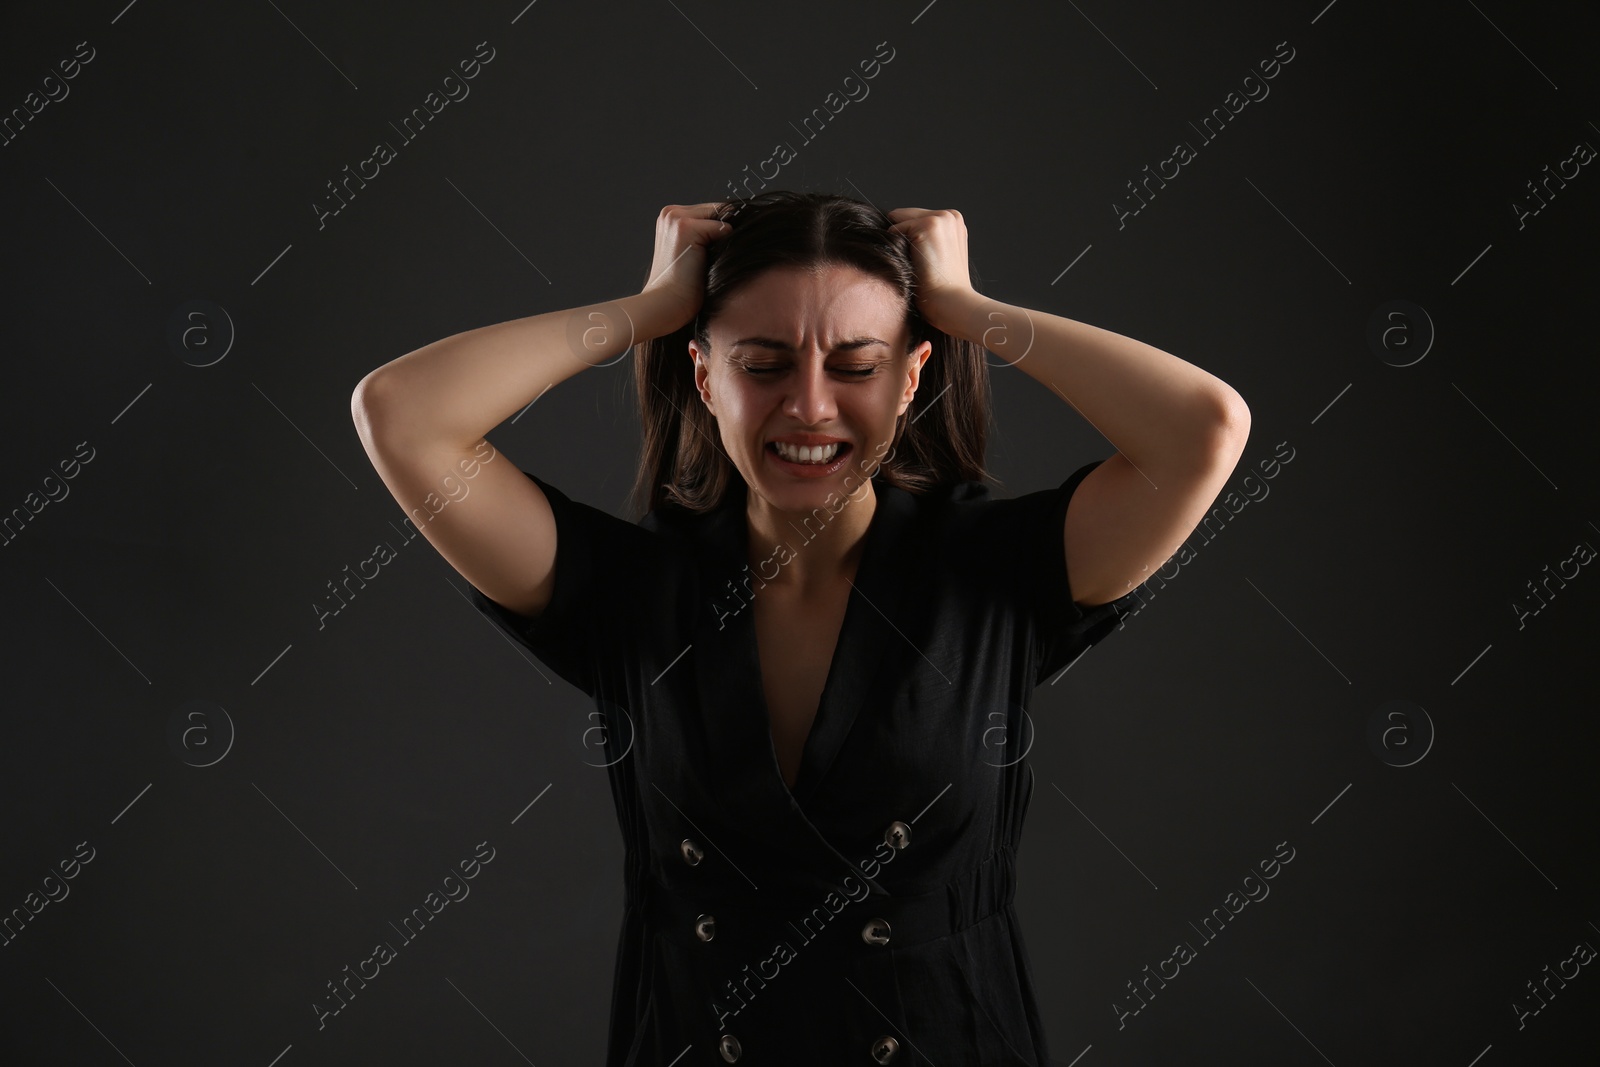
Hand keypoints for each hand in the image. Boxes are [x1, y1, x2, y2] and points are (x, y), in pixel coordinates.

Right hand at [638, 202, 731, 336]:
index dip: (724, 228)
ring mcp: (676, 218)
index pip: (711, 211)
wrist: (665, 305)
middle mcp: (671, 213)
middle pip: (718, 210)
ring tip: (714, 262)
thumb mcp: (695, 254)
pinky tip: (711, 264)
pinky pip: (722, 228)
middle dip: (727, 230)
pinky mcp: (685, 227)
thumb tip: (738, 228)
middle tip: (722, 257)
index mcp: (670, 217)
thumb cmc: (682, 288)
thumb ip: (708, 236)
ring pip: (721, 218)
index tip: (729, 247)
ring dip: (725, 238)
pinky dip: (724, 246)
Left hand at [886, 207, 977, 333]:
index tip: (919, 261)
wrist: (951, 302)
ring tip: (917, 265)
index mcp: (954, 222)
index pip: (916, 218)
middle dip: (902, 236)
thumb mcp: (939, 257)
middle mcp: (950, 215)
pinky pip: (895, 230)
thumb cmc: (942, 289)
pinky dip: (896, 247)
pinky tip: (914, 264)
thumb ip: (926, 240)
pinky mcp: (928, 224)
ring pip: (899, 222)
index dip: (909, 238)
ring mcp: (940, 218)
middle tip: (917, 265)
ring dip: (900, 243)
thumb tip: (893, 233)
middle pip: (905, 216)